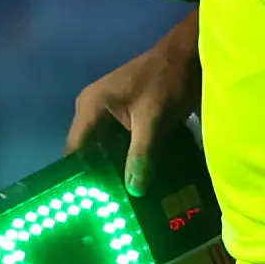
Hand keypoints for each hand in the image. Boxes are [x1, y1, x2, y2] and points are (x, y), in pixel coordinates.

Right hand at [67, 14, 198, 192]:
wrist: (189, 56)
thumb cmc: (167, 81)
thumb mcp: (153, 119)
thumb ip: (141, 154)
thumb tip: (133, 189)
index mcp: (90, 106)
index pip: (74, 150)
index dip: (79, 177)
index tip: (87, 204)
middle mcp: (91, 109)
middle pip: (87, 152)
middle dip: (97, 177)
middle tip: (107, 207)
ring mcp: (107, 112)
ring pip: (102, 150)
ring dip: (112, 170)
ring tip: (120, 200)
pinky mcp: (123, 117)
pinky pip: (116, 143)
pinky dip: (123, 159)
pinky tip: (133, 179)